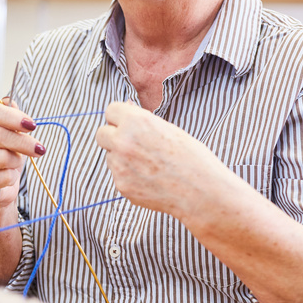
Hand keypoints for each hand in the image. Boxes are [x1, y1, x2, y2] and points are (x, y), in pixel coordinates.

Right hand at [0, 100, 43, 210]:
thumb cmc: (2, 154)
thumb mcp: (9, 132)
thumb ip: (10, 116)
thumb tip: (12, 102)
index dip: (13, 116)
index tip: (31, 125)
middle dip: (24, 142)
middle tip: (40, 149)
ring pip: (3, 157)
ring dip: (16, 162)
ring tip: (13, 164)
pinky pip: (2, 176)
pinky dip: (10, 178)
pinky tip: (5, 177)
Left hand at [94, 100, 221, 218]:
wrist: (202, 192)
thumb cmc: (192, 159)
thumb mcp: (169, 130)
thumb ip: (143, 121)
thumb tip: (127, 109)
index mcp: (136, 122)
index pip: (111, 110)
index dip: (120, 117)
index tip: (125, 123)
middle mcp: (123, 141)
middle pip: (101, 133)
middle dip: (112, 136)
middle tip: (130, 143)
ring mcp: (119, 166)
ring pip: (110, 156)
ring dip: (121, 157)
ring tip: (149, 164)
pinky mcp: (121, 185)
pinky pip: (118, 175)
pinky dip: (129, 176)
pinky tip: (150, 178)